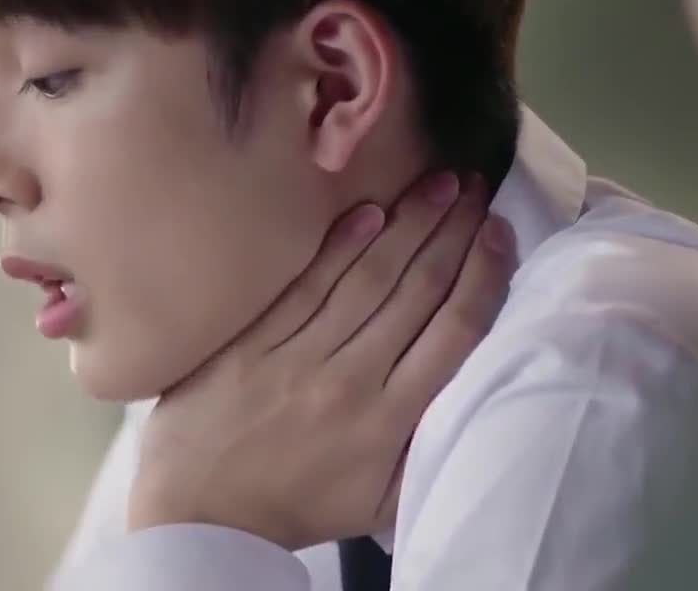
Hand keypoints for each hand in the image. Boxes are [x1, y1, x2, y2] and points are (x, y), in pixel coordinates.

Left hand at [127, 172, 516, 550]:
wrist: (197, 515)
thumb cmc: (295, 508)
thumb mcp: (378, 504)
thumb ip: (425, 451)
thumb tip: (468, 396)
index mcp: (390, 421)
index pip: (452, 333)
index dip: (482, 276)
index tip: (500, 232)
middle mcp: (351, 380)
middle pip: (415, 292)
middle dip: (452, 233)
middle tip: (476, 186)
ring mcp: (298, 357)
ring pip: (367, 279)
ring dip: (409, 225)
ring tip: (439, 183)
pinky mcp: (253, 343)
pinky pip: (306, 286)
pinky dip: (340, 247)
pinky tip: (369, 211)